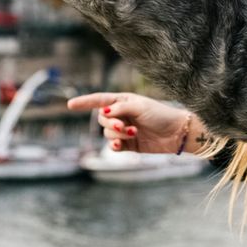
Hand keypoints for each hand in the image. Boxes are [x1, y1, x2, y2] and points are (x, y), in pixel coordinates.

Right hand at [67, 92, 199, 153]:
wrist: (176, 133)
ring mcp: (124, 130)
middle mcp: (121, 114)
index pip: (99, 100)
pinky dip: (115, 145)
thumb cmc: (160, 114)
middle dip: (110, 123)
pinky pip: (113, 145)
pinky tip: (121, 146)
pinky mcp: (129, 144)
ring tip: (133, 133)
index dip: (84, 102)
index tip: (70, 105)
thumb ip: (119, 108)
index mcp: (123, 101)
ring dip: (117, 134)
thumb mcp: (138, 106)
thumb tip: (103, 111)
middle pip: (102, 119)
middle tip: (124, 126)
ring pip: (107, 133)